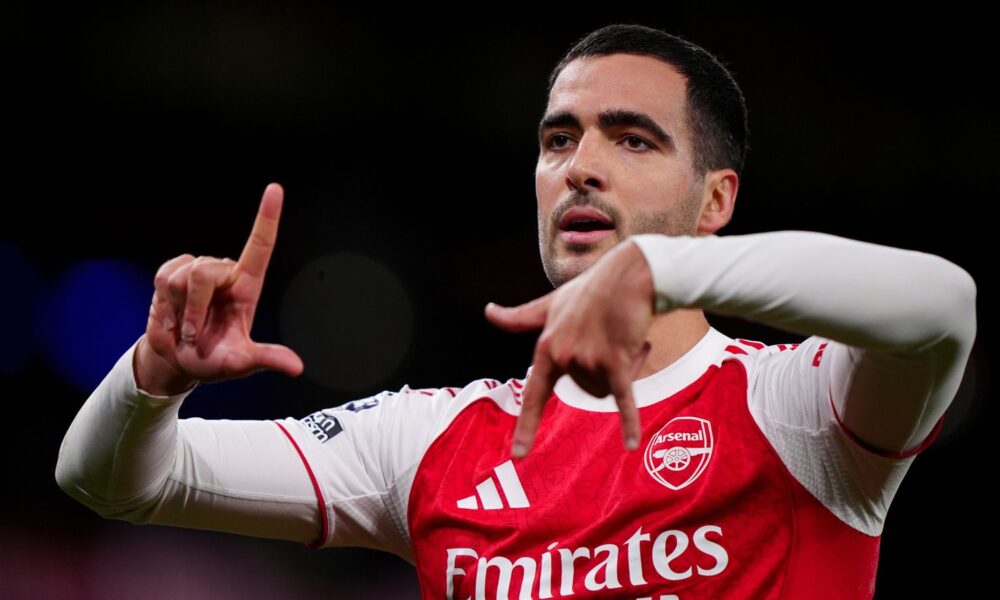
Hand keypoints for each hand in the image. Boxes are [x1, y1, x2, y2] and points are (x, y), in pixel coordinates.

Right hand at [136, 183, 303, 394]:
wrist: (179, 361)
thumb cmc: (215, 361)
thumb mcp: (241, 363)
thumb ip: (266, 359)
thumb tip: (296, 367)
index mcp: (248, 286)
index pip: (260, 245)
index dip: (267, 217)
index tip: (275, 188)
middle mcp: (225, 272)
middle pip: (205, 272)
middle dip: (194, 310)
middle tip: (194, 336)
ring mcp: (198, 270)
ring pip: (180, 276)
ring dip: (178, 310)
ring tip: (185, 326)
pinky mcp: (173, 271)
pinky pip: (162, 277)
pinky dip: (164, 303)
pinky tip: (172, 315)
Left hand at [485, 240, 654, 457]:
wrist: (628, 275)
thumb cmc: (591, 290)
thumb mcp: (549, 304)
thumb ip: (519, 317)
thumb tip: (487, 312)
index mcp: (546, 348)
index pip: (534, 394)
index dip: (527, 427)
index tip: (518, 455)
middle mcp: (564, 356)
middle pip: (587, 391)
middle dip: (605, 372)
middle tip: (617, 341)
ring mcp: (588, 359)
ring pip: (607, 390)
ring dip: (625, 371)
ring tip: (630, 341)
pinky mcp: (616, 360)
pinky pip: (623, 398)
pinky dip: (629, 422)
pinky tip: (631, 446)